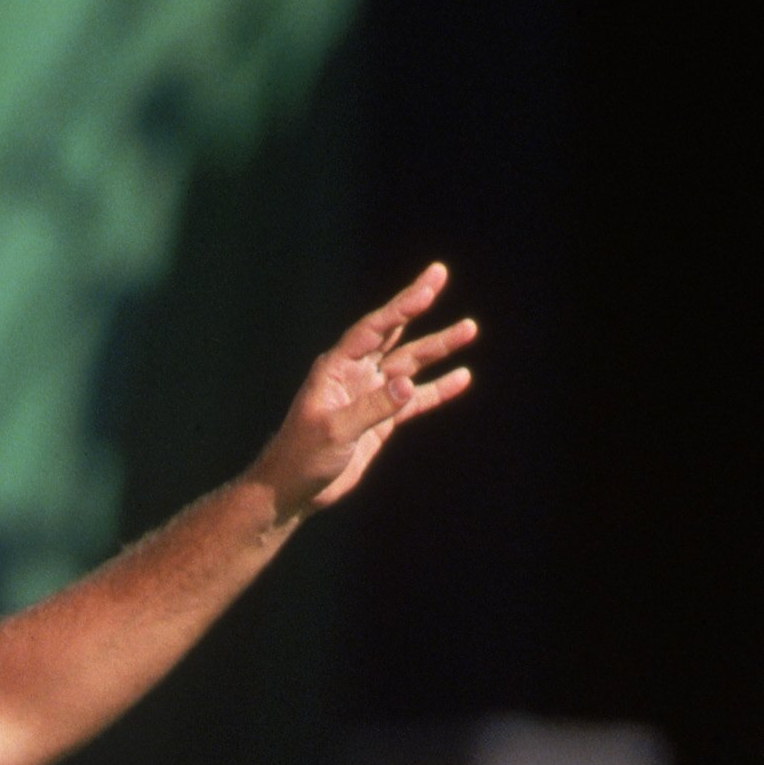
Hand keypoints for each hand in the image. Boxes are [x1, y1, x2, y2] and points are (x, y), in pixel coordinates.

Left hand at [256, 265, 477, 519]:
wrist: (294, 490)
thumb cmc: (302, 456)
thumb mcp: (334, 430)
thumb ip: (372, 407)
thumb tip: (407, 385)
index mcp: (336, 367)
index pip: (373, 329)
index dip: (399, 308)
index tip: (427, 290)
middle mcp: (356, 373)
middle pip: (393, 333)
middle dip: (417, 305)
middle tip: (440, 274)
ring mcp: (371, 394)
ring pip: (410, 364)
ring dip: (438, 347)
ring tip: (469, 329)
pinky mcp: (382, 420)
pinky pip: (415, 400)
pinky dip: (438, 390)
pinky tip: (462, 378)